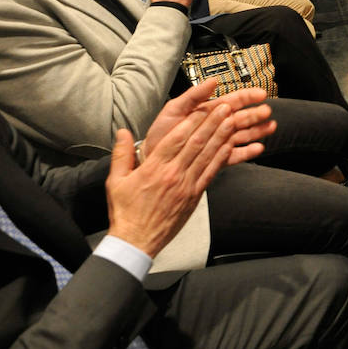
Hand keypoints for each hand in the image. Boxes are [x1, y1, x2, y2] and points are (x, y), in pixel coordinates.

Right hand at [105, 89, 273, 256]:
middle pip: (196, 144)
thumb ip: (121, 154)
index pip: (175, 139)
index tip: (201, 108)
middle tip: (224, 107)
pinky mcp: (194, 196)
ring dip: (221, 137)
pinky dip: (221, 158)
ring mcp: (186, 186)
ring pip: (207, 156)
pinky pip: (210, 173)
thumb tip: (123, 131)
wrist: (136, 240)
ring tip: (232, 121)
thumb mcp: (115, 181)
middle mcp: (172, 174)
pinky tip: (229, 147)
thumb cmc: (125, 211)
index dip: (191, 122)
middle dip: (212, 123)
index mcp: (153, 169)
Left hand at [139, 79, 274, 162]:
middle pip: (242, 117)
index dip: (248, 96)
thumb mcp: (175, 108)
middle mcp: (216, 125)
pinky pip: (235, 154)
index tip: (260, 93)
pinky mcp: (216, 158)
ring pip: (243, 134)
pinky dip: (247, 152)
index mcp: (208, 110)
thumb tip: (213, 81)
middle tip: (267, 111)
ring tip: (270, 127)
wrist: (152, 157)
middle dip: (256, 114)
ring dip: (257, 130)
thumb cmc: (161, 133)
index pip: (233, 100)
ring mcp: (217, 141)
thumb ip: (194, 95)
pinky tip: (257, 148)